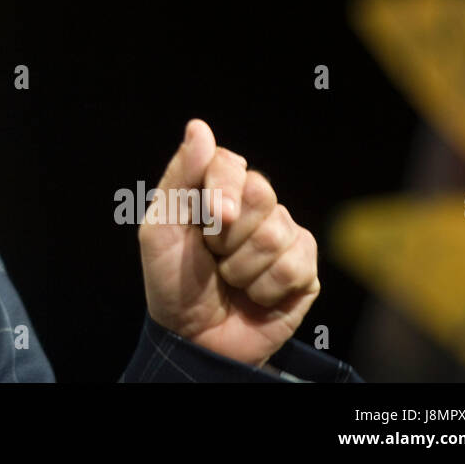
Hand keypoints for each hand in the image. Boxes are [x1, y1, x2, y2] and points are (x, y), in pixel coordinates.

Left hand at [137, 119, 320, 367]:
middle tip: (212, 254)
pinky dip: (265, 287)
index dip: (221, 189)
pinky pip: (295, 265)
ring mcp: (283, 236)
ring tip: (229, 279)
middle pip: (262, 192)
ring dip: (241, 267)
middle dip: (227, 234)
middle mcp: (255, 207)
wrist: (192, 337)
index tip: (209, 218)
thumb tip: (199, 126)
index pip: (231, 163)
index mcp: (217, 190)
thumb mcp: (161, 227)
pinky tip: (254, 295)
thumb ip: (181, 176)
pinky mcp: (304, 269)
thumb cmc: (173, 281)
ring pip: (276, 233)